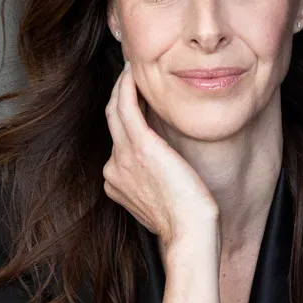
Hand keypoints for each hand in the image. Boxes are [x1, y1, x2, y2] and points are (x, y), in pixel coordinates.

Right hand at [103, 62, 219, 247]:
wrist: (190, 234)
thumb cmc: (186, 219)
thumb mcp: (164, 199)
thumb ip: (156, 181)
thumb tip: (166, 169)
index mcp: (117, 180)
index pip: (119, 139)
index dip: (127, 116)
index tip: (139, 99)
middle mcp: (114, 167)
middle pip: (112, 121)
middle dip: (119, 95)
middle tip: (130, 74)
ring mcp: (123, 157)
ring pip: (115, 110)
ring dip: (121, 86)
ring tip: (132, 69)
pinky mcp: (140, 147)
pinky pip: (125, 107)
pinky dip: (126, 87)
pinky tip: (132, 73)